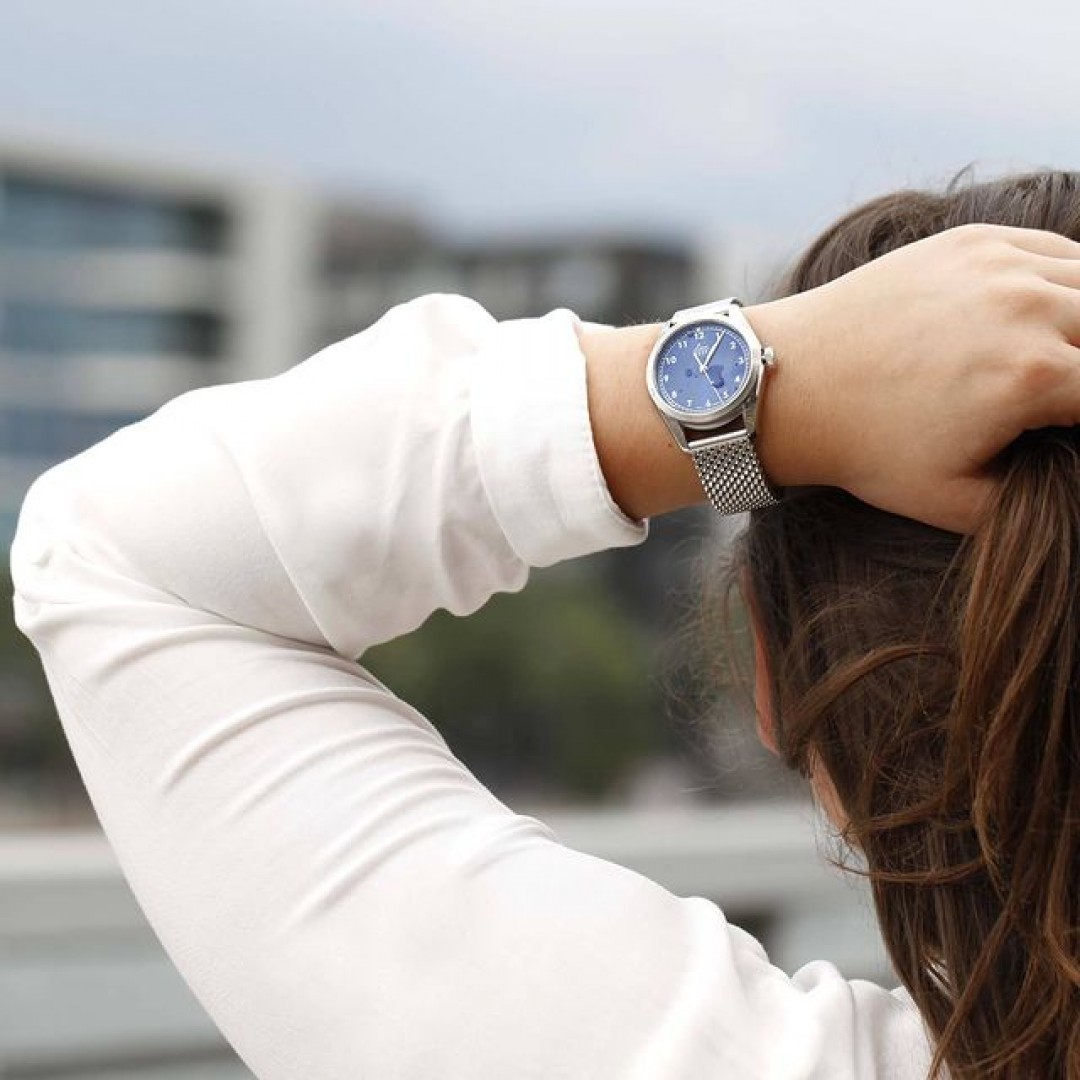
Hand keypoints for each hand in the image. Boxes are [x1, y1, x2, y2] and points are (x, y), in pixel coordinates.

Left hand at [745, 224, 1079, 532]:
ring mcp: (1001, 263)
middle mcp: (1028, 306)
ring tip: (1061, 359)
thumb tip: (1071, 484)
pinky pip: (1055, 251)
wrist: (794, 384)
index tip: (1063, 425)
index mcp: (1034, 375)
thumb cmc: (866, 447)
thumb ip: (1045, 498)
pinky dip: (1065, 282)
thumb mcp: (955, 501)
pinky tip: (1047, 316)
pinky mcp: (974, 240)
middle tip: (1059, 398)